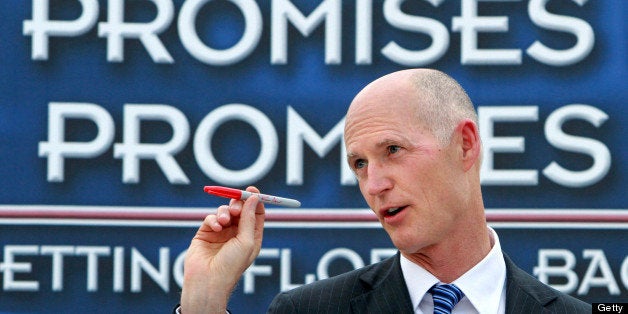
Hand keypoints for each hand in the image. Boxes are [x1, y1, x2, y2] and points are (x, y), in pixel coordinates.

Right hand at [180, 186, 265, 313]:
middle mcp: (237, 234)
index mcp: (251, 237)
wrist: (207, 281)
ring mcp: (221, 233)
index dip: (255, 201)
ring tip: (224, 221)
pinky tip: (215, 227)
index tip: (252, 190)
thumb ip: (249, 218)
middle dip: (238, 204)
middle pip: (240, 209)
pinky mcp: (205, 233)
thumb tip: (254, 198)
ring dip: (225, 212)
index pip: (256, 214)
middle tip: (236, 206)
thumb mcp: (246, 241)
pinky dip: (213, 219)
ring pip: (225, 211)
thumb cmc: (231, 266)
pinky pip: (211, 218)